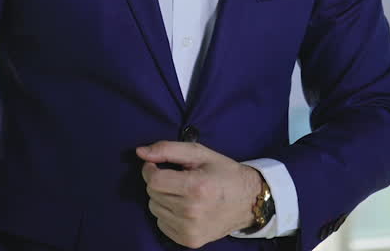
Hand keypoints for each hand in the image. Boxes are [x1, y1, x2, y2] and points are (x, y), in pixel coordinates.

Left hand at [136, 141, 261, 247]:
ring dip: (163, 198)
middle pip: (153, 194)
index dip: (150, 169)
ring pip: (154, 209)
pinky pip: (162, 224)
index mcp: (196, 187)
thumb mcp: (200, 153)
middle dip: (159, 183)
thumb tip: (140, 152)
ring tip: (183, 193)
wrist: (249, 202)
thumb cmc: (224, 173)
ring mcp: (190, 229)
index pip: (154, 180)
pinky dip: (168, 214)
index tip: (157, 165)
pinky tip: (185, 208)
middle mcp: (192, 211)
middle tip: (177, 178)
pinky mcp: (189, 240)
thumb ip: (168, 149)